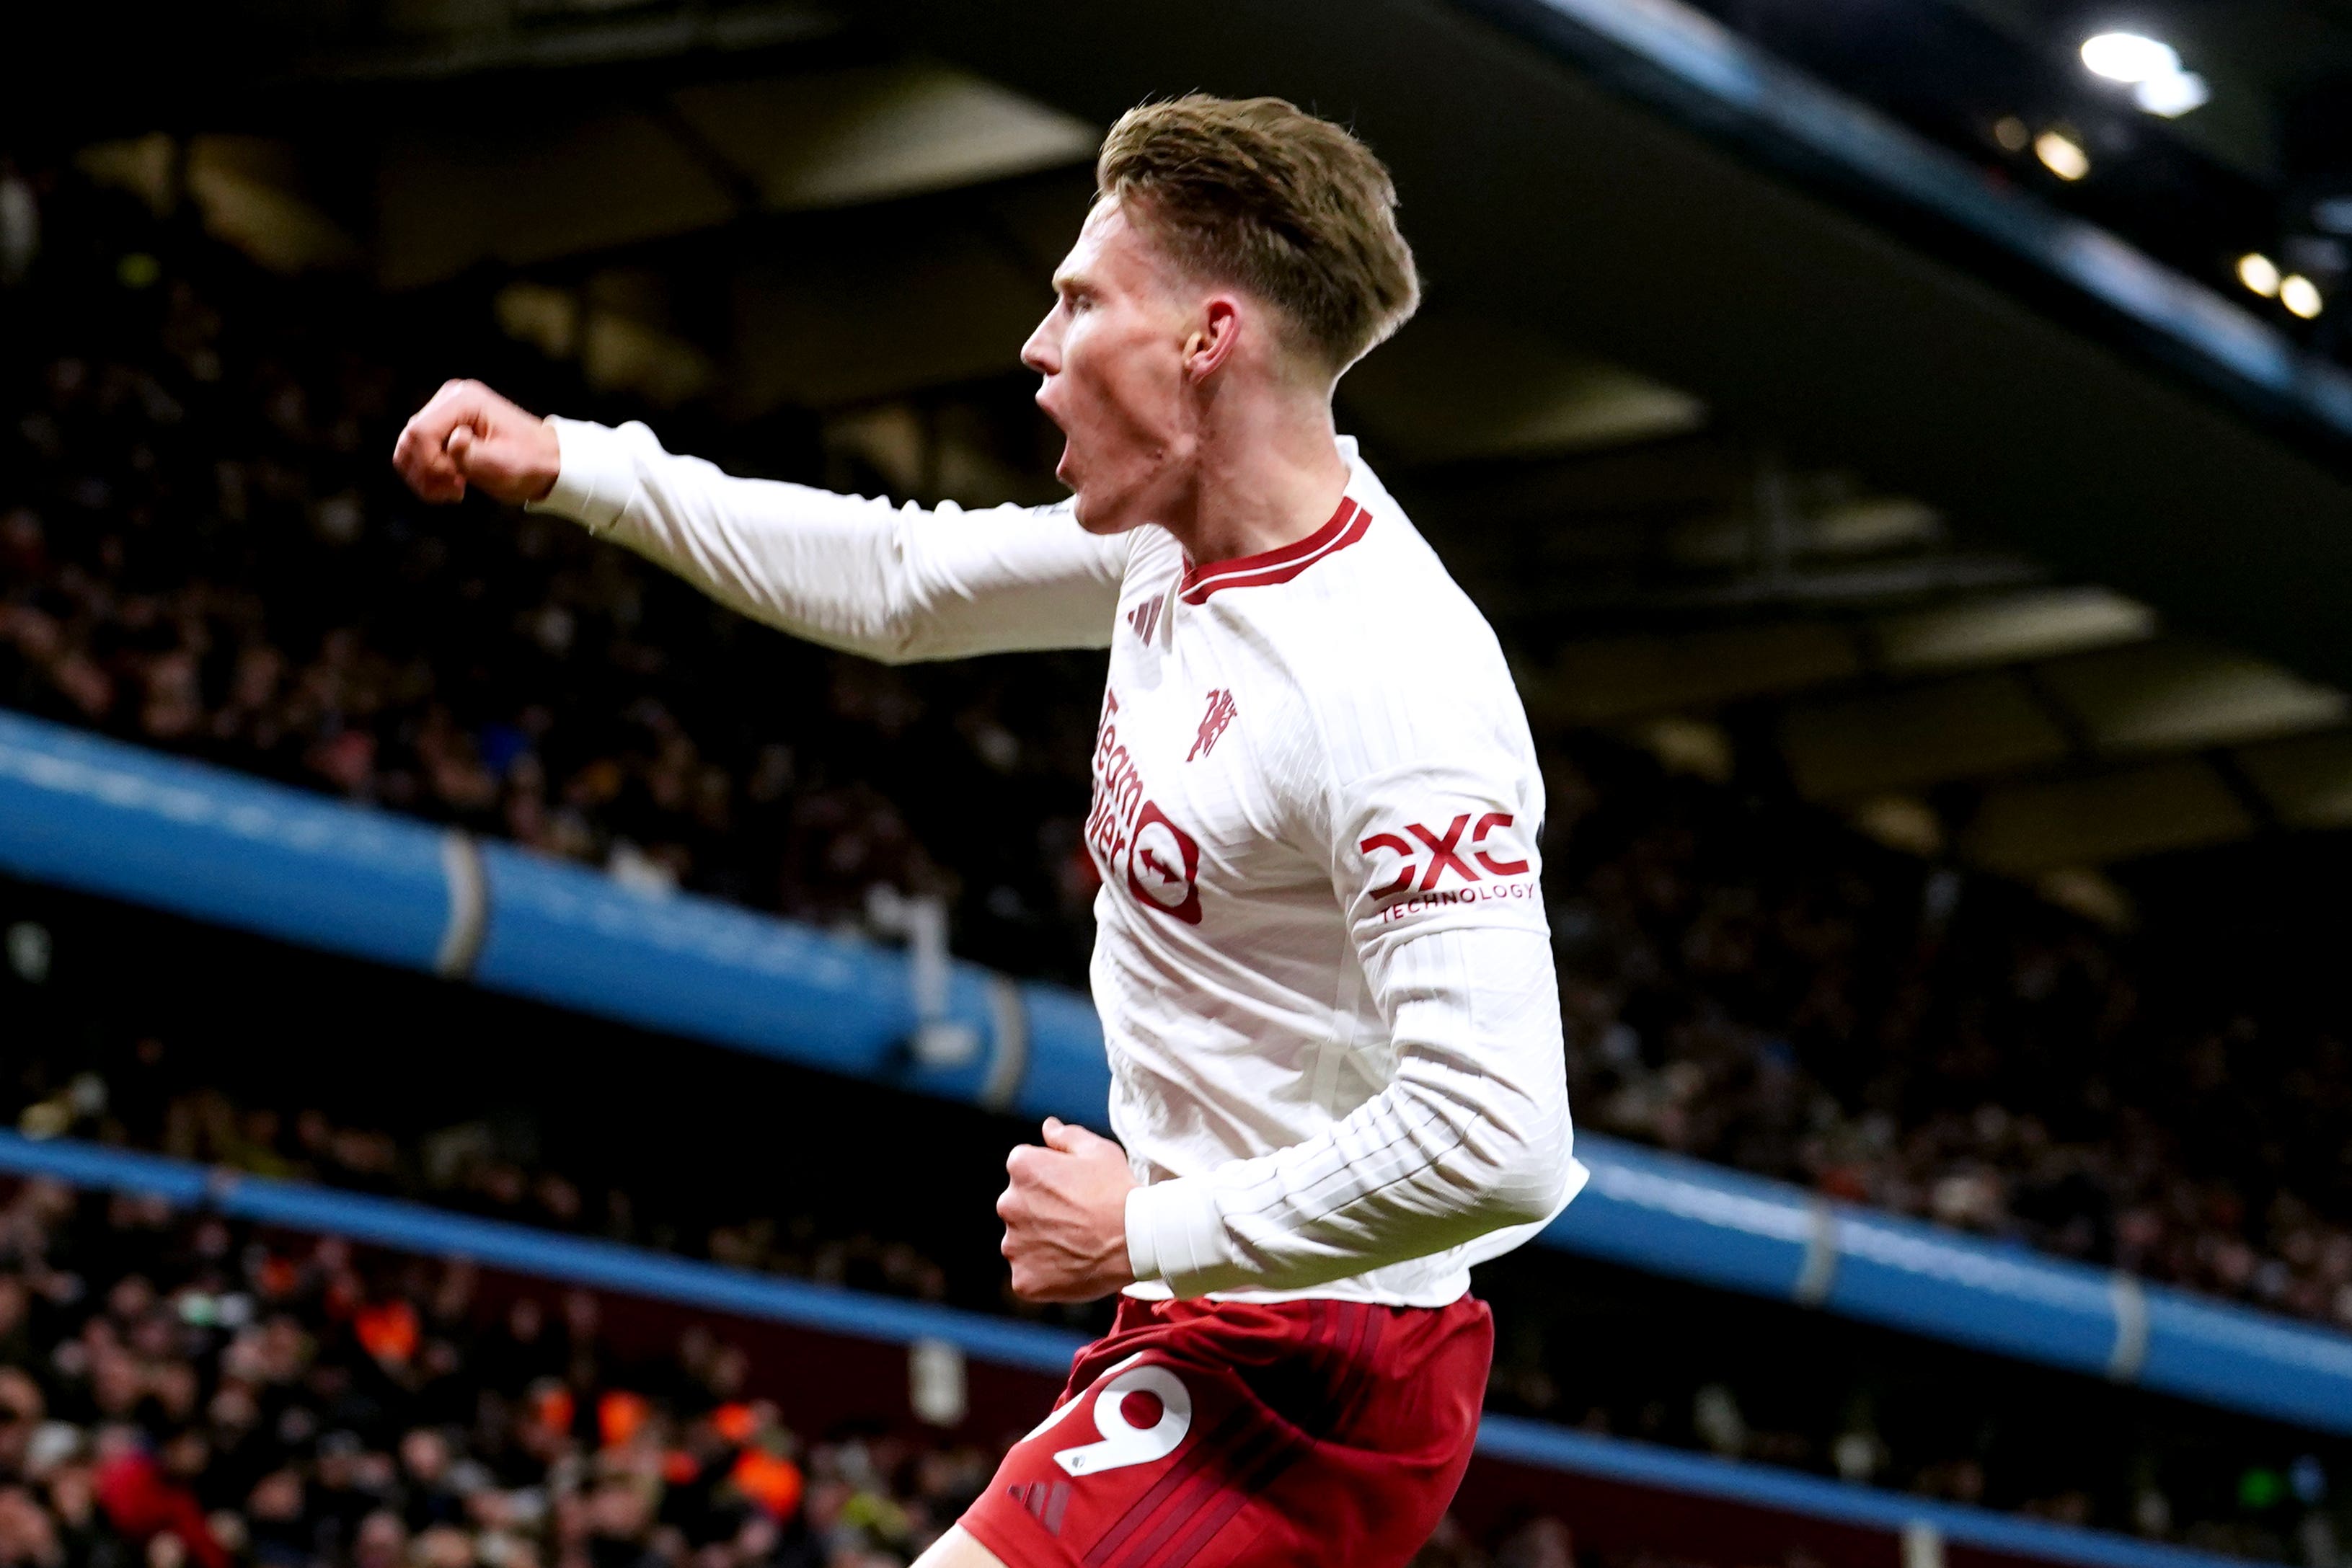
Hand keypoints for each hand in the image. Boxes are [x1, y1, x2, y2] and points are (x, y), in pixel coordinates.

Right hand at [392, 379, 561, 505]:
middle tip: (456, 491)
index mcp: (465, 400)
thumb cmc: (529, 463)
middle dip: (427, 472)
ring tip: (454, 491)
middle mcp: (450, 399)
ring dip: (424, 477)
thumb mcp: (503, 465)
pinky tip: (451, 487)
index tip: (456, 484)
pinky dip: (426, 475)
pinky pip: (416, 452)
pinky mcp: (442, 427)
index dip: (429, 464)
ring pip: (408, 447)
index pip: (421, 432)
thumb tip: (454, 440)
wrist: (546, 462)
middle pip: (410, 439)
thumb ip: (472, 455)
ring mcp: (444, 411)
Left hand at [997, 1118, 1137, 1302]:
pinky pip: (1028, 1275)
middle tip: (1078, 1219)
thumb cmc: (1118, 1190)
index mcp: (1022, 1167)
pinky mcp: (1023, 1279)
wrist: (1136, 1239)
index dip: (1053, 1180)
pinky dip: (1044, 1274)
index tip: (1076, 1191)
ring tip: (1076, 1244)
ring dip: (1040, 1243)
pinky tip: (1071, 1267)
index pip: (1026, 1170)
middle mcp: (1008, 1203)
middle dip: (1041, 1211)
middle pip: (1020, 1206)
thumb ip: (1066, 1136)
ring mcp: (1013, 1245)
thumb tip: (1048, 1127)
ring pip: (1022, 1242)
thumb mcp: (1098, 1150)